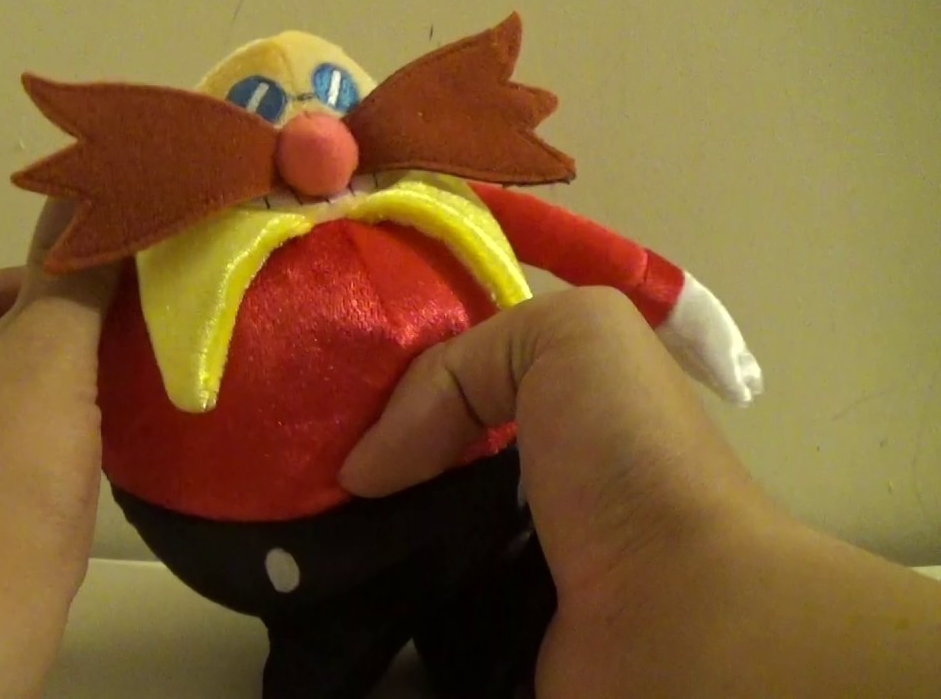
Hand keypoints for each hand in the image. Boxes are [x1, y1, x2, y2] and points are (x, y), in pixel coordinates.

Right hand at [337, 287, 940, 696]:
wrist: (679, 616)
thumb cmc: (628, 460)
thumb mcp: (568, 338)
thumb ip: (453, 365)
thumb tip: (365, 469)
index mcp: (557, 404)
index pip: (447, 379)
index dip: (384, 379)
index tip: (317, 392)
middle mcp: (530, 479)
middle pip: (414, 458)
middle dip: (354, 460)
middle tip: (291, 465)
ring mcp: (506, 560)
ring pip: (399, 535)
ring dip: (349, 533)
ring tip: (291, 525)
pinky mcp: (484, 632)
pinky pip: (405, 606)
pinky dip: (366, 596)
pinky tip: (323, 581)